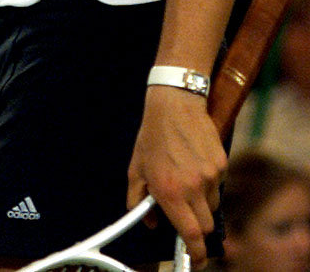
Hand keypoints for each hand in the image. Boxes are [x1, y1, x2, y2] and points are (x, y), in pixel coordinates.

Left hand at [128, 86, 227, 269]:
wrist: (175, 103)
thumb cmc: (153, 136)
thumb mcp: (136, 168)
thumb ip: (138, 199)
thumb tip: (151, 222)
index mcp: (169, 191)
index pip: (190, 235)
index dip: (195, 254)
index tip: (194, 261)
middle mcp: (193, 187)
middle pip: (205, 226)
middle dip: (197, 228)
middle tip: (185, 215)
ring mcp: (211, 176)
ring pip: (213, 206)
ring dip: (202, 204)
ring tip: (187, 182)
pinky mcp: (222, 164)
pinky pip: (219, 186)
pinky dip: (209, 185)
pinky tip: (196, 166)